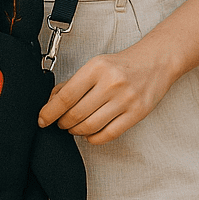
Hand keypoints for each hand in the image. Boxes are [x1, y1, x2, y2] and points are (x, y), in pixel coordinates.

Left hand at [37, 44, 174, 144]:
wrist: (156, 61)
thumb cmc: (123, 64)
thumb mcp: (96, 65)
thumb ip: (73, 82)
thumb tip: (51, 101)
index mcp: (96, 68)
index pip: (66, 96)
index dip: (50, 111)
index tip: (42, 119)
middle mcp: (110, 83)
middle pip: (76, 114)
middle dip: (63, 123)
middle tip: (60, 123)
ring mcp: (125, 99)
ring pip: (90, 126)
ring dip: (76, 131)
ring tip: (73, 128)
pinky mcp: (137, 113)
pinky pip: (108, 134)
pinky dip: (94, 138)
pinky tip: (90, 134)